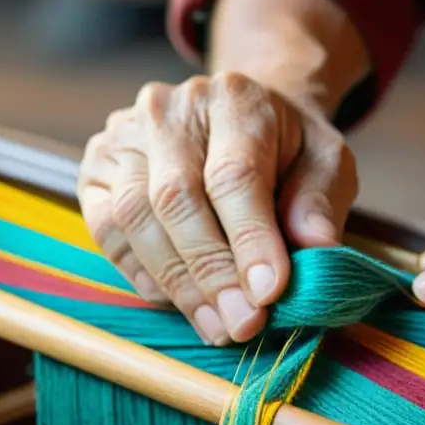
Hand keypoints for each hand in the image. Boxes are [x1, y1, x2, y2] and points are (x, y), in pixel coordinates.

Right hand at [77, 72, 356, 344]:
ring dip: (177, 283)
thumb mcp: (327, 162)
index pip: (234, 175)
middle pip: (177, 198)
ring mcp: (126, 136)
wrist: (241, 119)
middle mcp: (170, 109)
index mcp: (234, 99)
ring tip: (217, 325)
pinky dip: (141, 273)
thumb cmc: (288, 149)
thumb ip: (320, 202)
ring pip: (134, 217)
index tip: (270, 292)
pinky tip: (179, 301)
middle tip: (242, 324)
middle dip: (212, 273)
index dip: (250, 238)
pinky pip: (106, 230)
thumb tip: (317, 250)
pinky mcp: (97, 167)